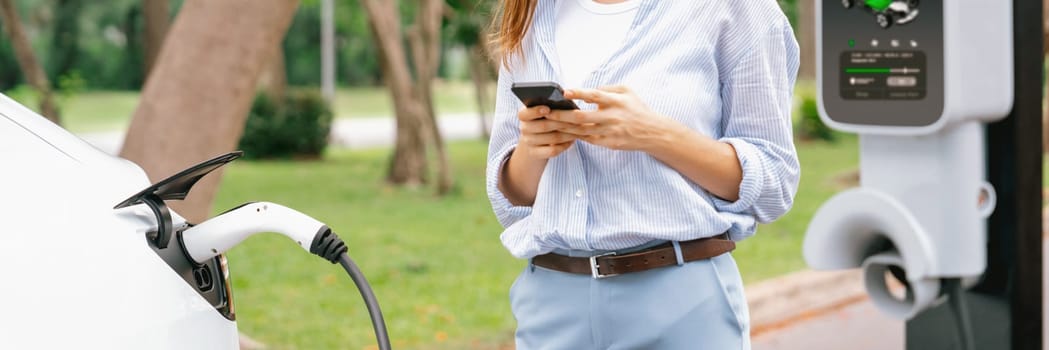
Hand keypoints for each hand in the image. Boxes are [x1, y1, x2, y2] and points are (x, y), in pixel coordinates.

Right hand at [516, 105, 579, 158]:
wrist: (535, 145)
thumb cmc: (545, 122)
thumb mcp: (543, 114)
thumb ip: (551, 107)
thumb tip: (565, 100)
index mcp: (524, 115)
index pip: (525, 113)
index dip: (536, 111)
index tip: (548, 108)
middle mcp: (524, 128)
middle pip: (543, 126)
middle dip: (562, 123)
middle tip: (577, 119)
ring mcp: (528, 142)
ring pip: (551, 138)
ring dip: (567, 134)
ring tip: (579, 130)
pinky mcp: (535, 153)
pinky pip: (552, 150)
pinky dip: (564, 145)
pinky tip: (571, 141)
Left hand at [550, 85, 678, 151]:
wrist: (652, 132)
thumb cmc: (637, 108)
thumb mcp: (627, 91)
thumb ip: (607, 88)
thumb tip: (586, 92)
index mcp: (616, 101)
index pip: (595, 96)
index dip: (579, 93)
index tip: (565, 92)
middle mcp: (612, 117)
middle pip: (581, 117)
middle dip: (562, 116)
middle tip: (546, 113)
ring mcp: (610, 132)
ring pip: (581, 131)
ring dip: (563, 128)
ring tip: (549, 124)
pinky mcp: (609, 143)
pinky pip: (588, 140)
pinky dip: (574, 136)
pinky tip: (563, 133)